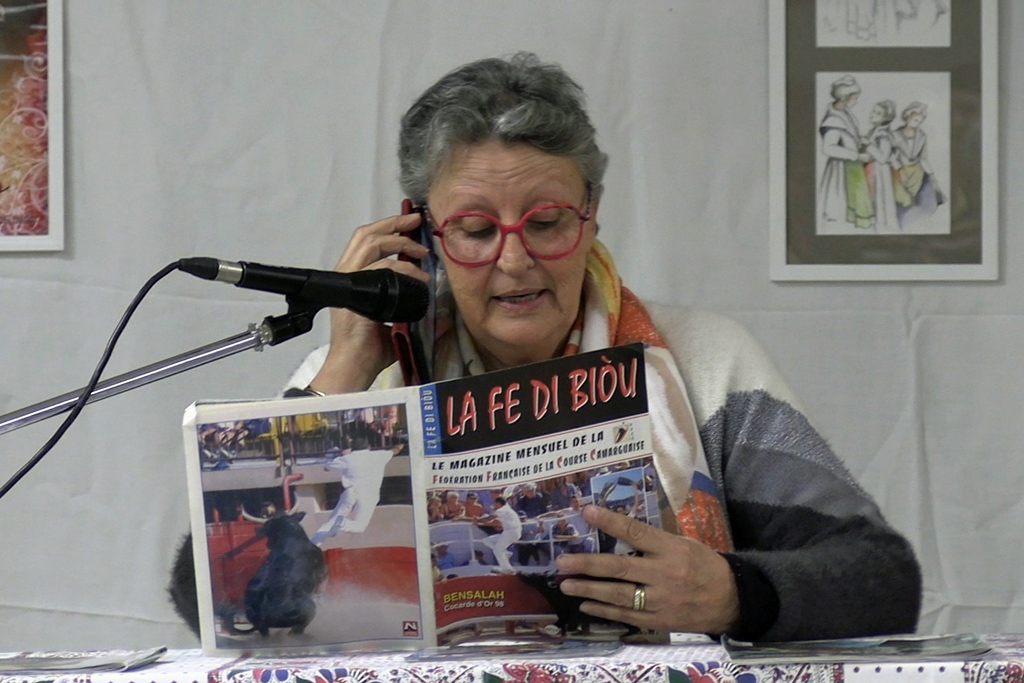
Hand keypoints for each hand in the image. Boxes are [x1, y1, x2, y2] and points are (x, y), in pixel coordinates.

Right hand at [308, 212, 430, 393]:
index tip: (410, 225)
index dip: (387, 228)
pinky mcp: (355, 292)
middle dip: (393, 223)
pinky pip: (380, 269)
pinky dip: (403, 268)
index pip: (365, 241)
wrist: (353, 367)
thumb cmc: (370, 351)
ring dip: (399, 242)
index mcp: (352, 279)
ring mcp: (348, 282)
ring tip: (421, 250)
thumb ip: (417, 317)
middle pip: (365, 234)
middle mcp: (346, 275)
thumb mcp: (397, 327)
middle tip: (416, 220)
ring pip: (370, 244)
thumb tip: (443, 316)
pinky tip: (419, 277)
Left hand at [555, 504, 739, 634]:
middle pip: (620, 568)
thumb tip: (623, 526)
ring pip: (618, 595)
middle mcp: (664, 574)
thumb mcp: (685, 543)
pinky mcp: (658, 620)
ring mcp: (660, 600)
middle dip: (588, 565)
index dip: (610, 522)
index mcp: (671, 549)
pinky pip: (626, 615)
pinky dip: (604, 610)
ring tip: (566, 584)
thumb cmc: (705, 565)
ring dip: (589, 590)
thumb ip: (656, 539)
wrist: (731, 600)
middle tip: (562, 562)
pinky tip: (586, 604)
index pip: (636, 532)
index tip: (587, 513)